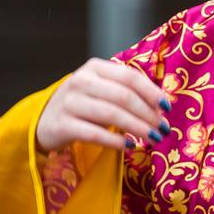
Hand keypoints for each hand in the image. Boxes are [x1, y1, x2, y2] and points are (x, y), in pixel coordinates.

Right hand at [35, 57, 170, 152]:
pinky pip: (94, 134)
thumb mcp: (102, 90)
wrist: (45, 121)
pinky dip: (115, 141)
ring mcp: (69, 102)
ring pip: (111, 114)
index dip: (151, 92)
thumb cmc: (84, 104)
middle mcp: (80, 81)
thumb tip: (162, 108)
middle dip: (148, 114)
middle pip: (123, 96)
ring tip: (154, 138)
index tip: (167, 108)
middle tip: (163, 128)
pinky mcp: (62, 124)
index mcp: (95, 68)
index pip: (129, 77)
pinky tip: (129, 146)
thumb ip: (128, 92)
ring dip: (137, 128)